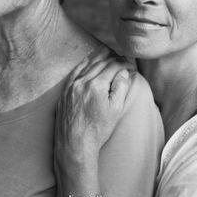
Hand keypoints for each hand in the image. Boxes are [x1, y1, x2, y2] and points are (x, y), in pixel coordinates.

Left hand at [54, 47, 135, 179]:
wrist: (75, 144)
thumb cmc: (97, 130)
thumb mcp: (116, 110)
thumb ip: (121, 88)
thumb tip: (125, 73)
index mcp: (97, 85)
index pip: (113, 67)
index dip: (124, 63)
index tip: (132, 66)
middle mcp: (82, 82)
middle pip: (101, 63)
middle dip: (114, 58)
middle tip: (123, 58)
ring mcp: (71, 86)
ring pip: (87, 64)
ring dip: (99, 57)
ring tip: (109, 52)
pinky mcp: (64, 91)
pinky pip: (75, 72)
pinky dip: (84, 64)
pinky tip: (89, 61)